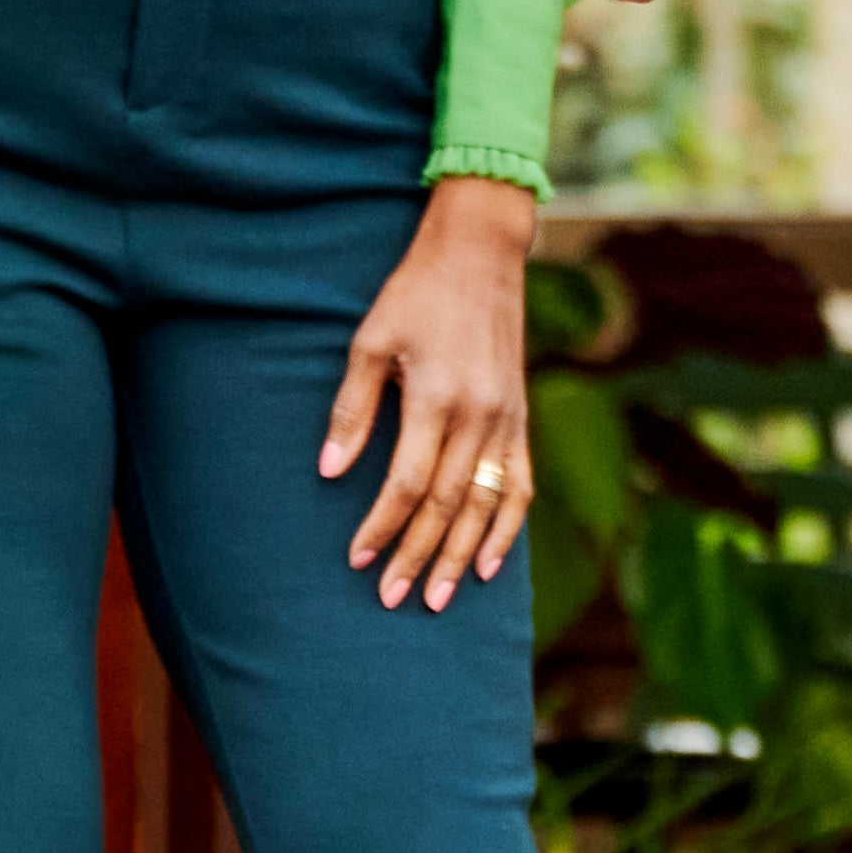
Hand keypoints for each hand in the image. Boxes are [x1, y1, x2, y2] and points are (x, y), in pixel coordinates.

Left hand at [323, 183, 543, 608]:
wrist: (481, 254)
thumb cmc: (415, 294)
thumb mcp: (371, 341)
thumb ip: (353, 408)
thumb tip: (331, 470)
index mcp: (437, 397)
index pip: (408, 483)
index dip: (382, 525)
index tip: (358, 558)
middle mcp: (479, 416)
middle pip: (447, 505)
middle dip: (417, 554)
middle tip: (391, 597)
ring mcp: (506, 421)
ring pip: (485, 506)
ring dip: (459, 556)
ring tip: (436, 598)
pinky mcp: (520, 419)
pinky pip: (520, 487)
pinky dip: (507, 530)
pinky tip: (489, 566)